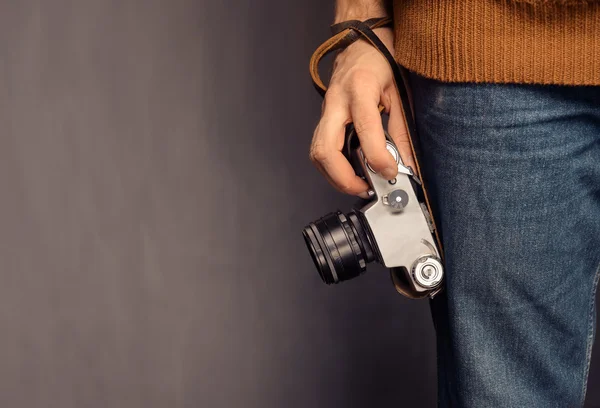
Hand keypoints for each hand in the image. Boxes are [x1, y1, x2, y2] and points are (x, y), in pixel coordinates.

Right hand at [309, 27, 414, 197]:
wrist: (360, 44)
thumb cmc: (379, 60)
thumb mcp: (399, 92)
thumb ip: (401, 130)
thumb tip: (406, 163)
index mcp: (359, 89)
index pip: (365, 129)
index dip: (377, 157)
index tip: (390, 171)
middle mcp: (336, 102)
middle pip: (325, 149)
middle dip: (343, 177)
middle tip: (364, 188)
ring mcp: (326, 111)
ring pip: (317, 153)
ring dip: (335, 176)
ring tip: (358, 184)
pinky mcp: (324, 119)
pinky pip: (320, 149)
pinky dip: (332, 167)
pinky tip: (349, 171)